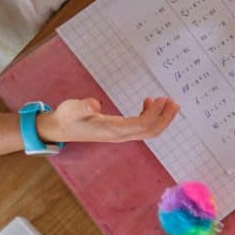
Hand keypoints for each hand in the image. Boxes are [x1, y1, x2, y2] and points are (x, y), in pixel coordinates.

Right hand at [38, 97, 178, 144]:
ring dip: (161, 118)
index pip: (140, 125)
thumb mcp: (71, 109)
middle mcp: (120, 135)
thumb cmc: (67, 117)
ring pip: (148, 131)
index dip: (154, 114)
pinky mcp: (120, 131)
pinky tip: (147, 102)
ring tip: (167, 102)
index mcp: (112, 130)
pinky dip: (149, 115)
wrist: (60, 129)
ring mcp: (121, 134)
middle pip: (150, 131)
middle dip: (165, 118)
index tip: (162, 100)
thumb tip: (93, 104)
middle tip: (174, 103)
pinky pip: (141, 127)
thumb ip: (81, 107)